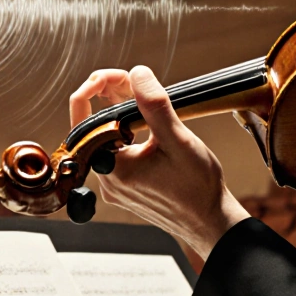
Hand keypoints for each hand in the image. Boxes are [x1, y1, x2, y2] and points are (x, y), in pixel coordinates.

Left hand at [69, 66, 249, 258]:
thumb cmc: (197, 188)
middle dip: (112, 96)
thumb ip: (154, 106)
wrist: (210, 221)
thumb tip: (137, 74)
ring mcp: (115, 185)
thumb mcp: (177, 140)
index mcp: (112, 167)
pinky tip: (145, 121)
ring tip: (141, 95)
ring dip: (121, 112)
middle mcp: (106, 179)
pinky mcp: (125, 187)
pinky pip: (117, 151)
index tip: (121, 75)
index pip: (84, 117)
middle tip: (135, 80)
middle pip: (95, 125)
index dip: (97, 86)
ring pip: (106, 137)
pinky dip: (127, 131)